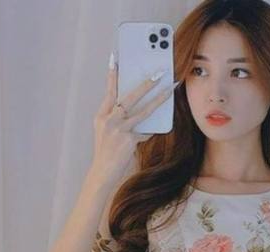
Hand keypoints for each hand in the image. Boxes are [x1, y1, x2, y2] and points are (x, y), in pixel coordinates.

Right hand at [91, 55, 179, 185]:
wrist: (102, 173)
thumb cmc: (106, 153)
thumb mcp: (107, 133)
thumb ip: (119, 120)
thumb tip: (137, 110)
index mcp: (101, 116)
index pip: (110, 92)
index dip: (113, 76)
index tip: (116, 59)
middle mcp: (109, 120)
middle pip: (129, 97)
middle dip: (145, 84)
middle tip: (158, 73)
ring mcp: (119, 130)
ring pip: (143, 111)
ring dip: (158, 99)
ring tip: (169, 90)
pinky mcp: (128, 140)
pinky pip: (145, 132)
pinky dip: (151, 131)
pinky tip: (160, 127)